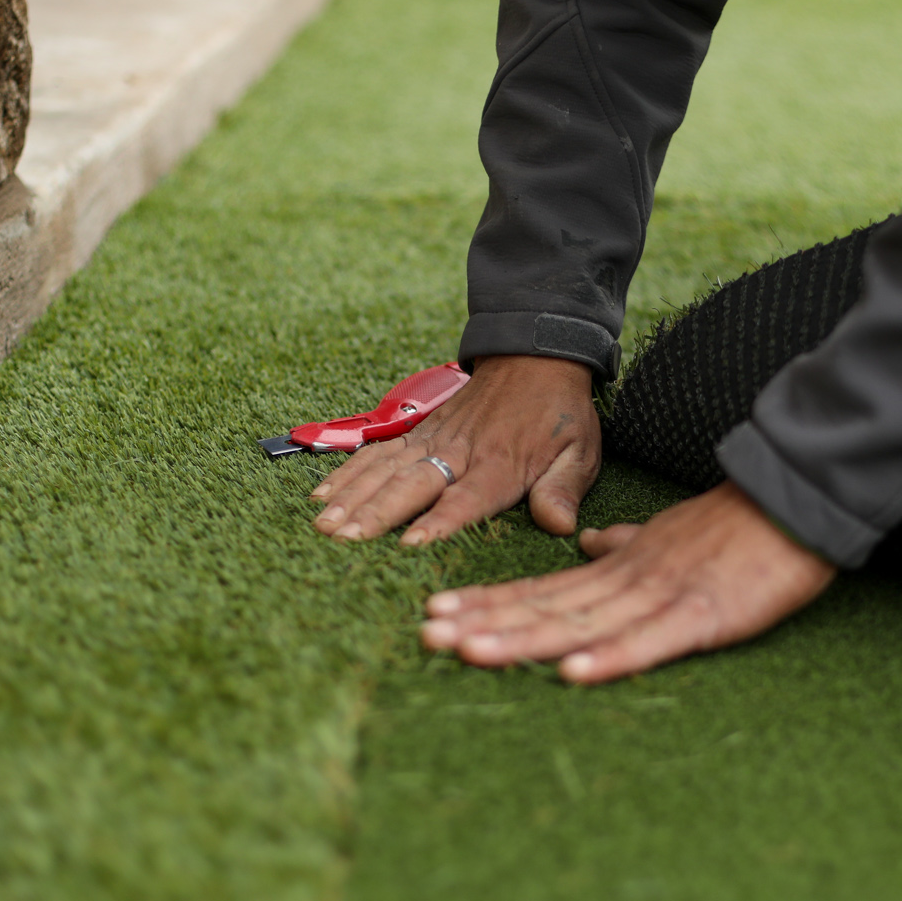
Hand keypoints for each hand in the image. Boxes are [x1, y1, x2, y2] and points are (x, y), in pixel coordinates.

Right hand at [310, 355, 597, 545]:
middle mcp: (460, 452)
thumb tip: (560, 525)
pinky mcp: (418, 430)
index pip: (468, 499)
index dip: (441, 522)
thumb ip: (563, 489)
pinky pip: (378, 452)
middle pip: (413, 485)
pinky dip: (348, 472)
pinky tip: (321, 495)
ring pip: (386, 469)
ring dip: (352, 496)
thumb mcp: (579, 452)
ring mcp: (433, 439)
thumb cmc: (558, 414)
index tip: (411, 544)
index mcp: (502, 464)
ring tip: (323, 524)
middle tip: (344, 539)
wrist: (536, 356)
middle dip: (376, 513)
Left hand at [420, 481, 837, 683]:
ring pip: (581, 622)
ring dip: (524, 638)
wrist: (799, 498)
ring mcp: (664, 596)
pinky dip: (611, 657)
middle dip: (485, 621)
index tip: (439, 611)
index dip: (489, 601)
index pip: (543, 587)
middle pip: (546, 606)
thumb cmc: (739, 527)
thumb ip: (627, 543)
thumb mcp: (670, 533)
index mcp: (622, 564)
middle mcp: (630, 579)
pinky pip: (651, 641)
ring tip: (470, 651)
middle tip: (427, 635)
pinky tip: (570, 673)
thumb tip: (589, 545)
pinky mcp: (705, 615)